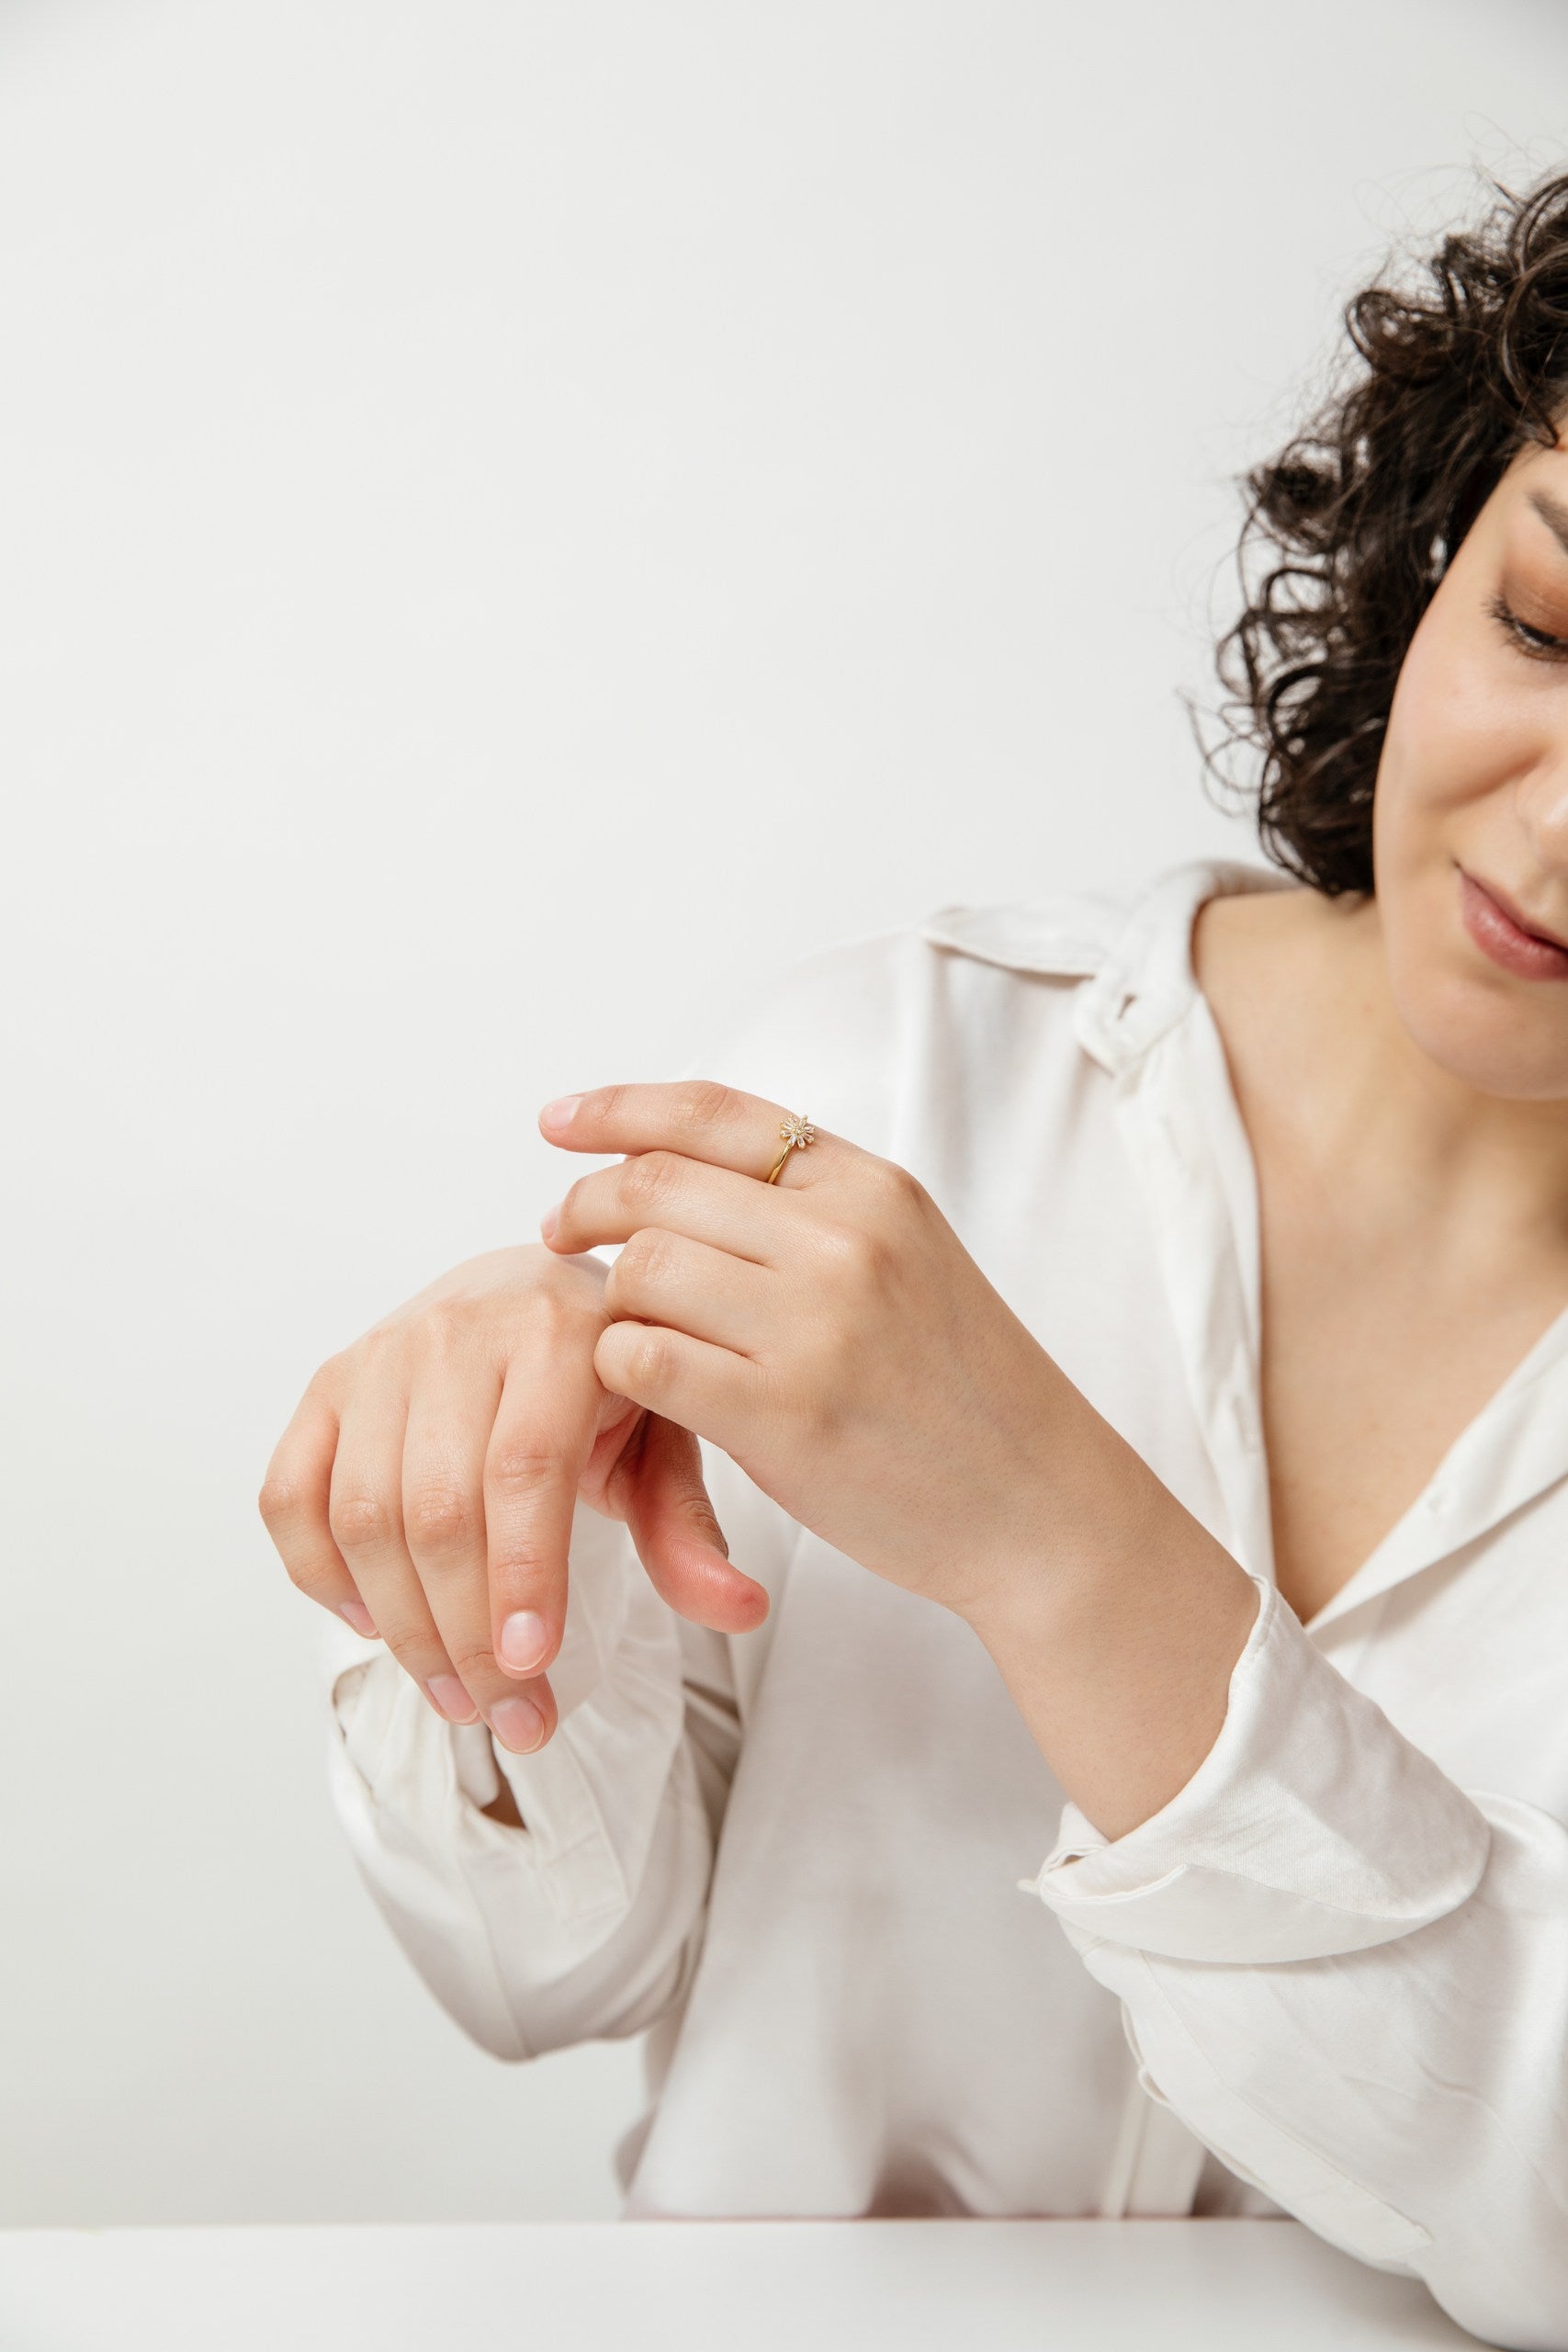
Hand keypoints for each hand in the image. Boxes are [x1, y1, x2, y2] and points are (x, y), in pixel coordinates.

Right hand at [258, 1243, 768, 1750]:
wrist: (534, 1292)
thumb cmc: (605, 1377)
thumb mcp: (665, 1434)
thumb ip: (688, 1524)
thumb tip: (738, 1610)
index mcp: (556, 1330)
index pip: (524, 1467)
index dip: (523, 1574)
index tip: (533, 1668)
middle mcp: (457, 1330)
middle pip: (438, 1507)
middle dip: (467, 1633)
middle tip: (510, 1716)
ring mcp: (380, 1355)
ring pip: (363, 1514)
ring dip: (403, 1628)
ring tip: (458, 1698)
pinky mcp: (327, 1385)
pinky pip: (291, 1494)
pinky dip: (321, 1573)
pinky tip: (375, 1624)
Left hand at [537, 1082, 1074, 1622]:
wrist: (1038, 1505)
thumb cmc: (962, 1393)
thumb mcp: (909, 1260)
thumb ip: (814, 1214)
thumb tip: (683, 1174)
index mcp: (873, 1189)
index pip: (712, 1114)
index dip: (617, 1110)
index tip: (558, 1124)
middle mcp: (847, 1239)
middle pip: (657, 1185)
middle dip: (586, 1209)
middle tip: (561, 1239)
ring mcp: (817, 1325)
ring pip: (642, 1269)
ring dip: (609, 1300)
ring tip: (618, 1330)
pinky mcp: (784, 1414)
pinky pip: (643, 1361)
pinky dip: (617, 1369)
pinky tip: (637, 1388)